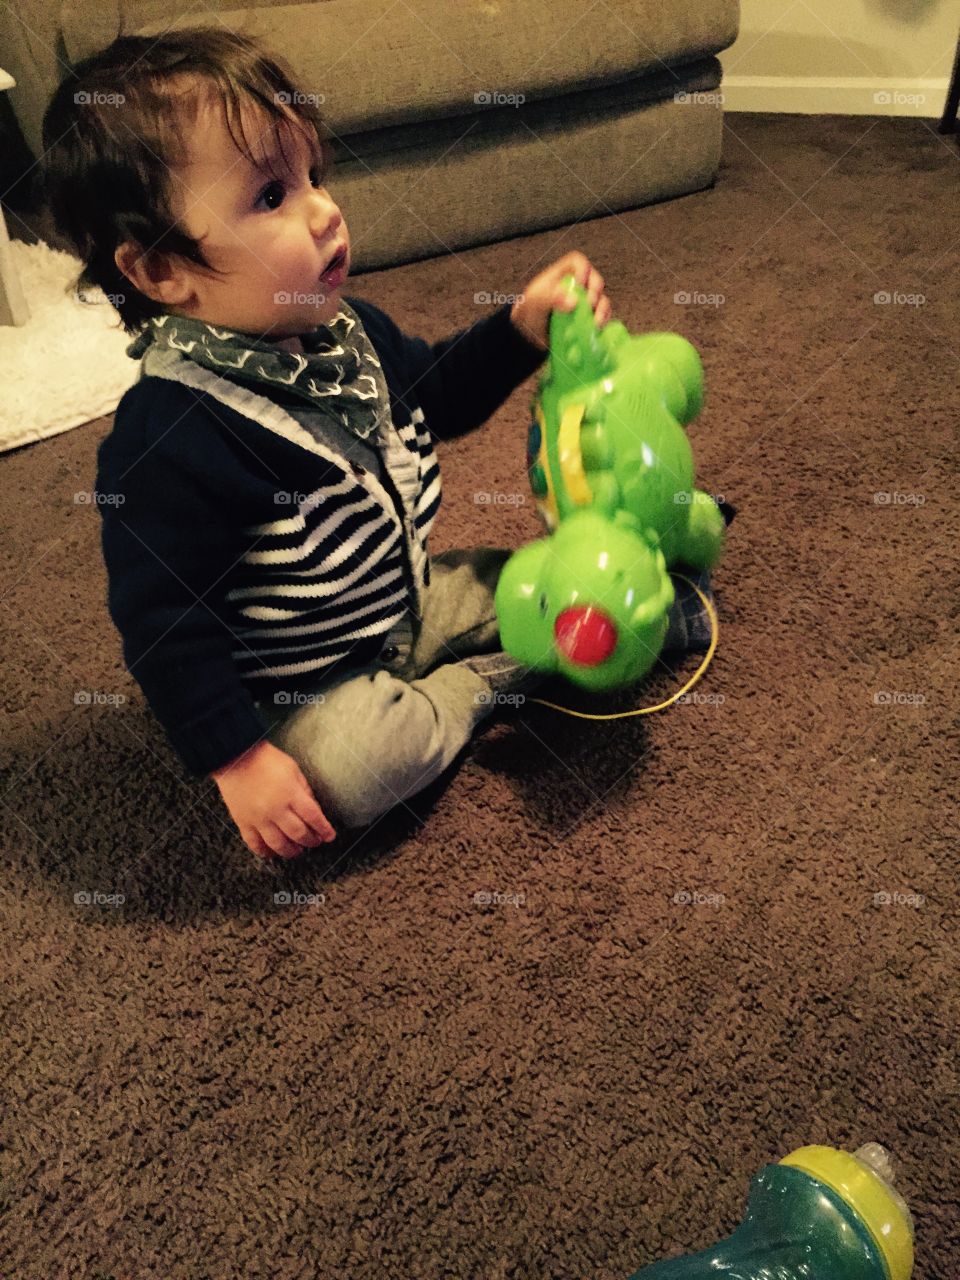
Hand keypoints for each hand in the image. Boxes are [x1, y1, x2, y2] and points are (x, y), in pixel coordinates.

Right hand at [211, 739, 335, 860]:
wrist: (235, 758)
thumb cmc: (265, 759)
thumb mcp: (293, 770)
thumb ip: (304, 790)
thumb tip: (314, 809)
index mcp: (291, 794)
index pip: (313, 817)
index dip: (324, 829)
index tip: (329, 836)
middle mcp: (275, 809)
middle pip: (298, 833)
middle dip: (310, 841)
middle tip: (315, 842)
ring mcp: (258, 818)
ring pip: (278, 844)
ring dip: (291, 851)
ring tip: (297, 850)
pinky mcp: (243, 822)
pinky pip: (255, 843)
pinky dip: (265, 852)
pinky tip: (272, 853)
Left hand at [510, 251, 611, 351]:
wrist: (528, 336)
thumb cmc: (529, 312)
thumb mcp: (535, 301)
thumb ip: (551, 297)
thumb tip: (573, 301)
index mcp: (561, 275)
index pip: (577, 262)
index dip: (583, 269)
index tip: (580, 283)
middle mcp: (575, 287)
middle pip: (594, 280)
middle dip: (595, 290)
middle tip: (590, 303)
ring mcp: (582, 304)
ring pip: (601, 300)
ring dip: (602, 309)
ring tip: (596, 321)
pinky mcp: (586, 320)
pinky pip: (600, 319)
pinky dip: (602, 323)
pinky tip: (597, 329)